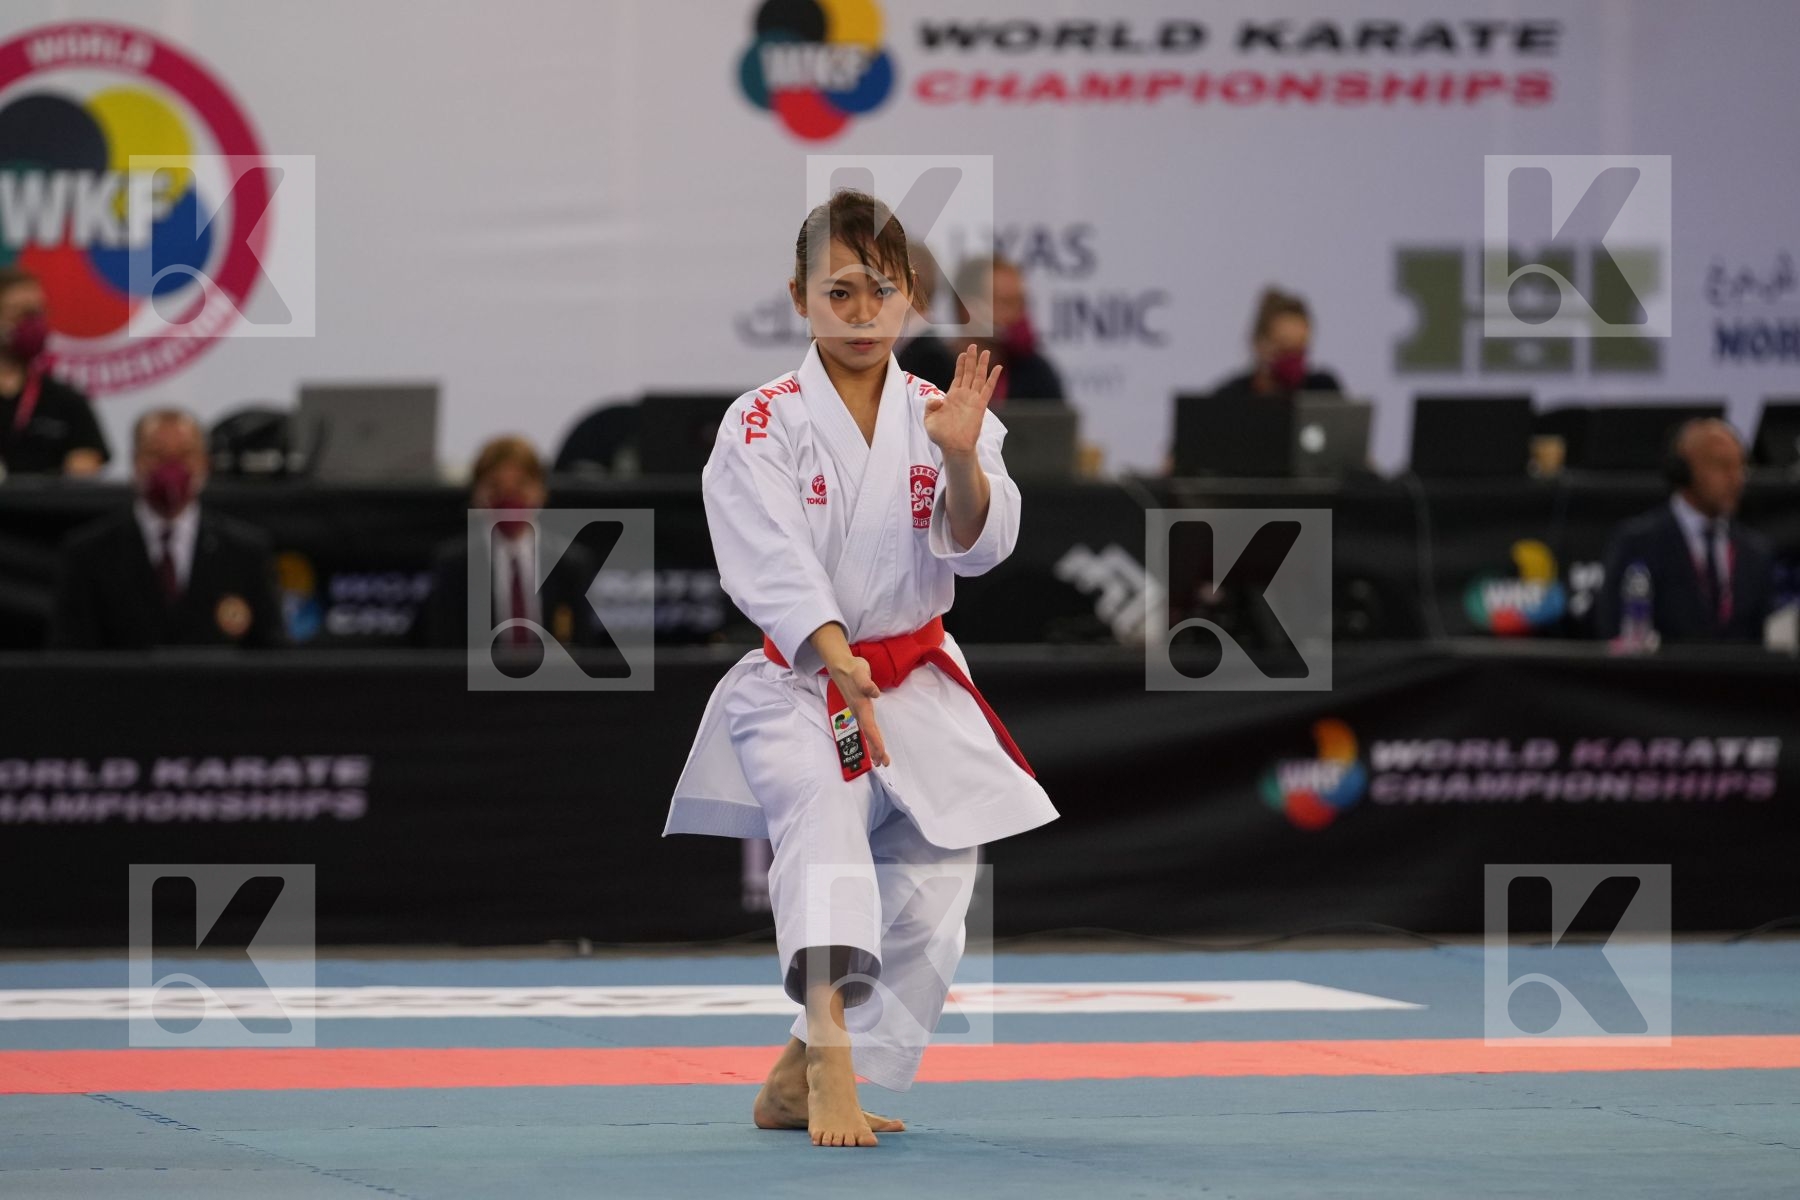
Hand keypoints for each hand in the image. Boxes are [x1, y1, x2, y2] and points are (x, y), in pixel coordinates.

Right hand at [824, 654, 890, 767]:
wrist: (842, 666)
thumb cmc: (853, 669)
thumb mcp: (860, 672)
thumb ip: (866, 682)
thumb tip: (874, 692)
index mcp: (861, 706)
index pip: (869, 727)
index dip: (875, 741)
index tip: (881, 753)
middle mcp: (859, 712)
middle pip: (868, 734)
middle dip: (875, 749)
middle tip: (884, 763)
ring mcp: (859, 711)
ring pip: (867, 732)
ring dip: (874, 746)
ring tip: (880, 760)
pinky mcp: (860, 709)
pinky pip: (867, 727)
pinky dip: (872, 737)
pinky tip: (875, 742)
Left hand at [924, 344, 1000, 459]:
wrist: (952, 448)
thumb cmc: (941, 436)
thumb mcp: (928, 419)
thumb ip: (930, 405)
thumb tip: (937, 397)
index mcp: (951, 397)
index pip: (958, 376)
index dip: (960, 364)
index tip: (963, 353)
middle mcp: (964, 396)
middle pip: (969, 373)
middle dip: (971, 359)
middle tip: (973, 345)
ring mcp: (972, 400)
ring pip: (979, 378)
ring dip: (982, 365)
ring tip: (986, 351)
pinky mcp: (980, 406)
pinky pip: (988, 389)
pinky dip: (993, 378)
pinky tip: (997, 368)